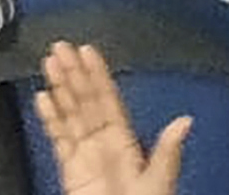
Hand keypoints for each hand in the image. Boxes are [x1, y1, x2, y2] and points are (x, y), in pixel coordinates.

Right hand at [34, 41, 189, 194]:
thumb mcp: (158, 184)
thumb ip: (166, 152)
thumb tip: (185, 121)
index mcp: (127, 144)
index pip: (109, 101)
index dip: (98, 75)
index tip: (87, 51)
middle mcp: (105, 144)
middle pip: (85, 102)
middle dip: (73, 74)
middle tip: (61, 47)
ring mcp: (85, 156)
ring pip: (69, 114)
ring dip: (59, 88)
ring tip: (48, 62)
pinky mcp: (69, 170)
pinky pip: (57, 139)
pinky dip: (49, 118)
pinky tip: (43, 98)